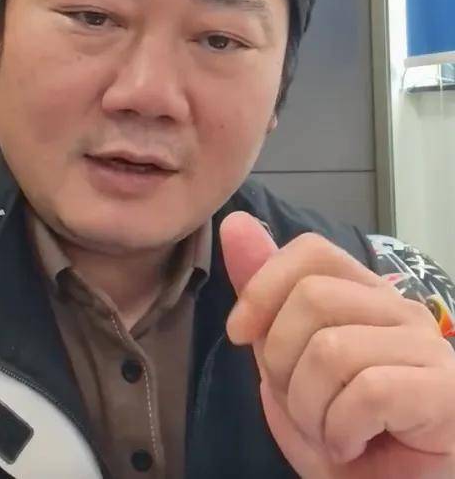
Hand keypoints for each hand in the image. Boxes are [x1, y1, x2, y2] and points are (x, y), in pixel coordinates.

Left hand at [221, 211, 454, 478]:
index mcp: (361, 294)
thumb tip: (235, 223)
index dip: (262, 288)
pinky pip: (367, 391)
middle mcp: (397, 307)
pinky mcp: (445, 389)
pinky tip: (350, 445)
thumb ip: (263, 295)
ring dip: (308, 408)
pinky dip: (340, 430)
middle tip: (300, 403)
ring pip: (332, 349)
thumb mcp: (284, 360)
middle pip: (312, 297)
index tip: (238, 335)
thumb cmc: (340, 428)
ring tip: (326, 430)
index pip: (310, 251)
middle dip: (280, 363)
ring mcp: (425, 346)